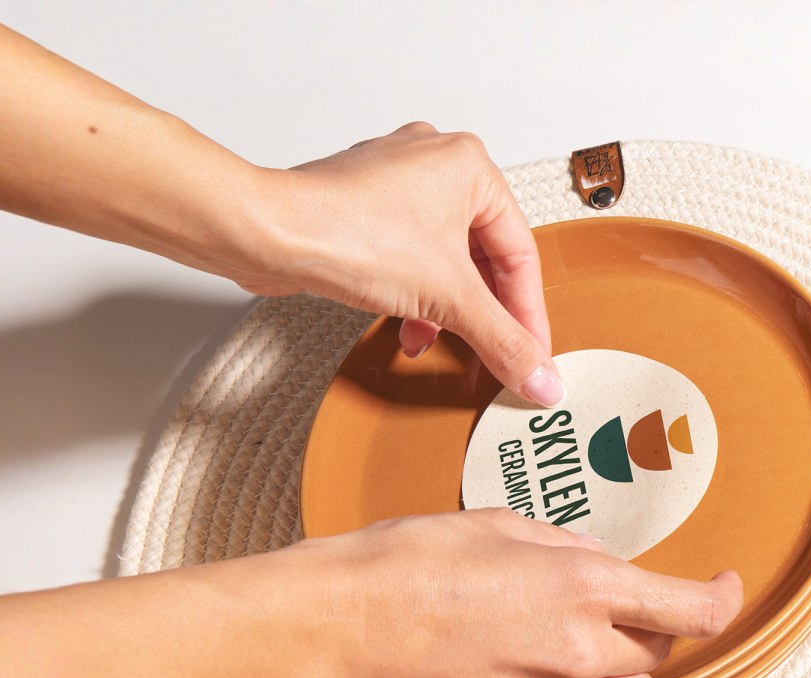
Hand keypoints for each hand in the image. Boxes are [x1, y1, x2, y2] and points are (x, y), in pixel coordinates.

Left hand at [239, 122, 564, 406]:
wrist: (269, 233)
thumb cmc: (346, 231)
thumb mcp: (446, 298)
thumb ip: (501, 340)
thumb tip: (540, 377)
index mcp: (470, 167)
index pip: (520, 254)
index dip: (528, 314)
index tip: (533, 355)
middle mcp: (435, 166)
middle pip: (482, 258)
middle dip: (483, 313)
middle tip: (495, 354)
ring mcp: (396, 185)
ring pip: (444, 261)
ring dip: (446, 310)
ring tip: (438, 342)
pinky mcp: (365, 209)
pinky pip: (409, 259)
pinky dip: (414, 296)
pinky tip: (407, 327)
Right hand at [289, 508, 742, 677]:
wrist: (344, 626)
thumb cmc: (408, 563)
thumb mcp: (497, 525)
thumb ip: (564, 547)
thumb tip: (595, 562)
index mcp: (579, 587)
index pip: (687, 609)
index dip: (719, 598)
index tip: (722, 589)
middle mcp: (576, 655)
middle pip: (657, 656)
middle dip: (646, 629)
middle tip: (608, 609)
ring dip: (616, 673)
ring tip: (568, 648)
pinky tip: (521, 674)